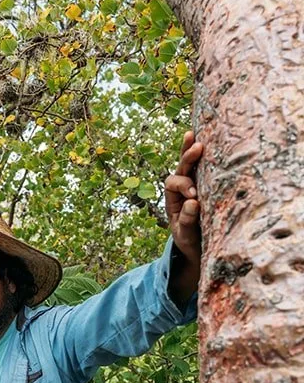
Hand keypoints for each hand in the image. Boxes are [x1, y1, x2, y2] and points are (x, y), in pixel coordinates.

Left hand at [164, 131, 202, 264]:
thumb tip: (193, 202)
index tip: (194, 195)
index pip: (173, 183)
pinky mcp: (208, 184)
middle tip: (197, 147)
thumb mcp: (186, 235)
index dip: (183, 185)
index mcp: (172, 199)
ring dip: (191, 150)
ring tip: (193, 135)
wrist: (199, 247)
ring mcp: (195, 184)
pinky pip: (206, 168)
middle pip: (181, 167)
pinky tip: (211, 141)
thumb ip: (187, 221)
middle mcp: (181, 188)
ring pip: (190, 164)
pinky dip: (207, 156)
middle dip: (187, 157)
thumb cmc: (190, 241)